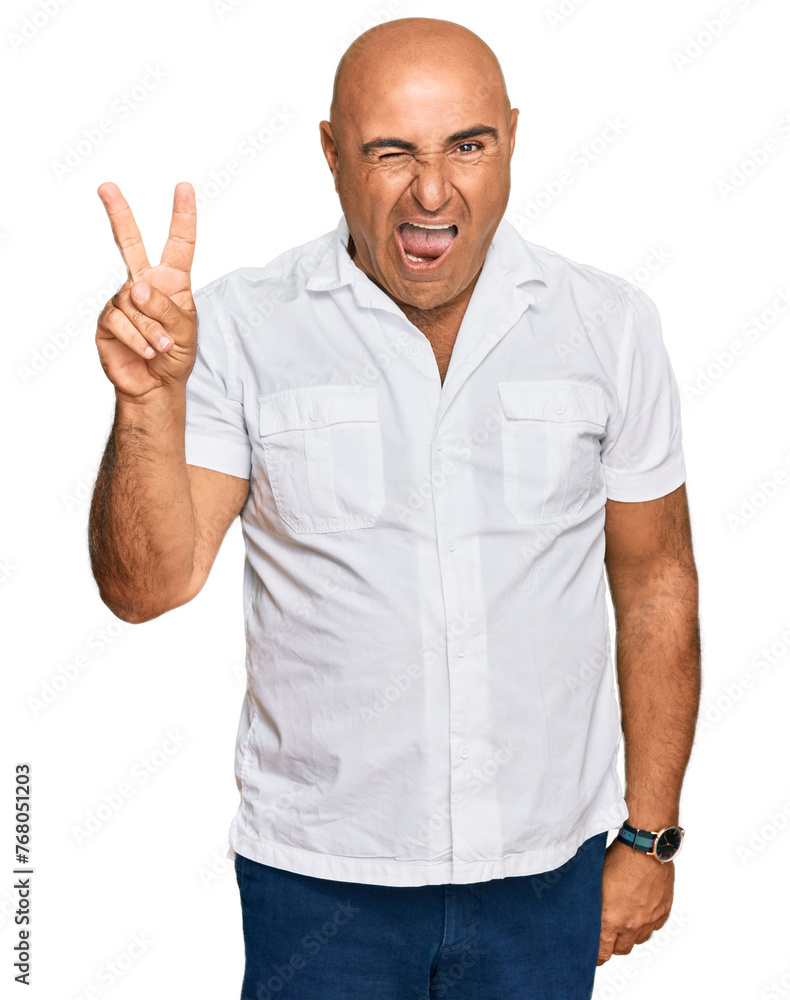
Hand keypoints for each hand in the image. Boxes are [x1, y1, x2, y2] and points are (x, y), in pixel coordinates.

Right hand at [95, 181, 196, 400]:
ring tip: (161, 347)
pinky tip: (147, 351)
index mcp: (172, 280)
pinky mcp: (107, 320)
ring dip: (153, 329)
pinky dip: (139, 339)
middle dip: (118, 213)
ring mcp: (123, 300)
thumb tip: (137, 288)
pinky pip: (122, 322)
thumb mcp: (185, 331)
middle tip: (106, 187)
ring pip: (136, 303)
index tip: (185, 188)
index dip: (182, 216)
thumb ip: (167, 308)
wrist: (155, 384)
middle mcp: (144, 283)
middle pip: (130, 243)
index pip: (179, 244)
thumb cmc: (175, 354)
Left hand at [597, 838, 673, 964]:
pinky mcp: (663, 910)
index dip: (597, 956)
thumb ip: (595, 905)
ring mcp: (649, 919)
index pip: (603, 951)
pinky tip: (640, 912)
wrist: (645, 848)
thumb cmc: (618, 859)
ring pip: (639, 940)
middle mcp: (632, 924)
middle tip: (608, 937)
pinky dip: (647, 924)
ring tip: (624, 923)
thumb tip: (588, 915)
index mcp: (611, 919)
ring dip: (631, 936)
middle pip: (622, 949)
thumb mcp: (596, 882)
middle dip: (613, 946)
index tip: (594, 956)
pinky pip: (654, 927)